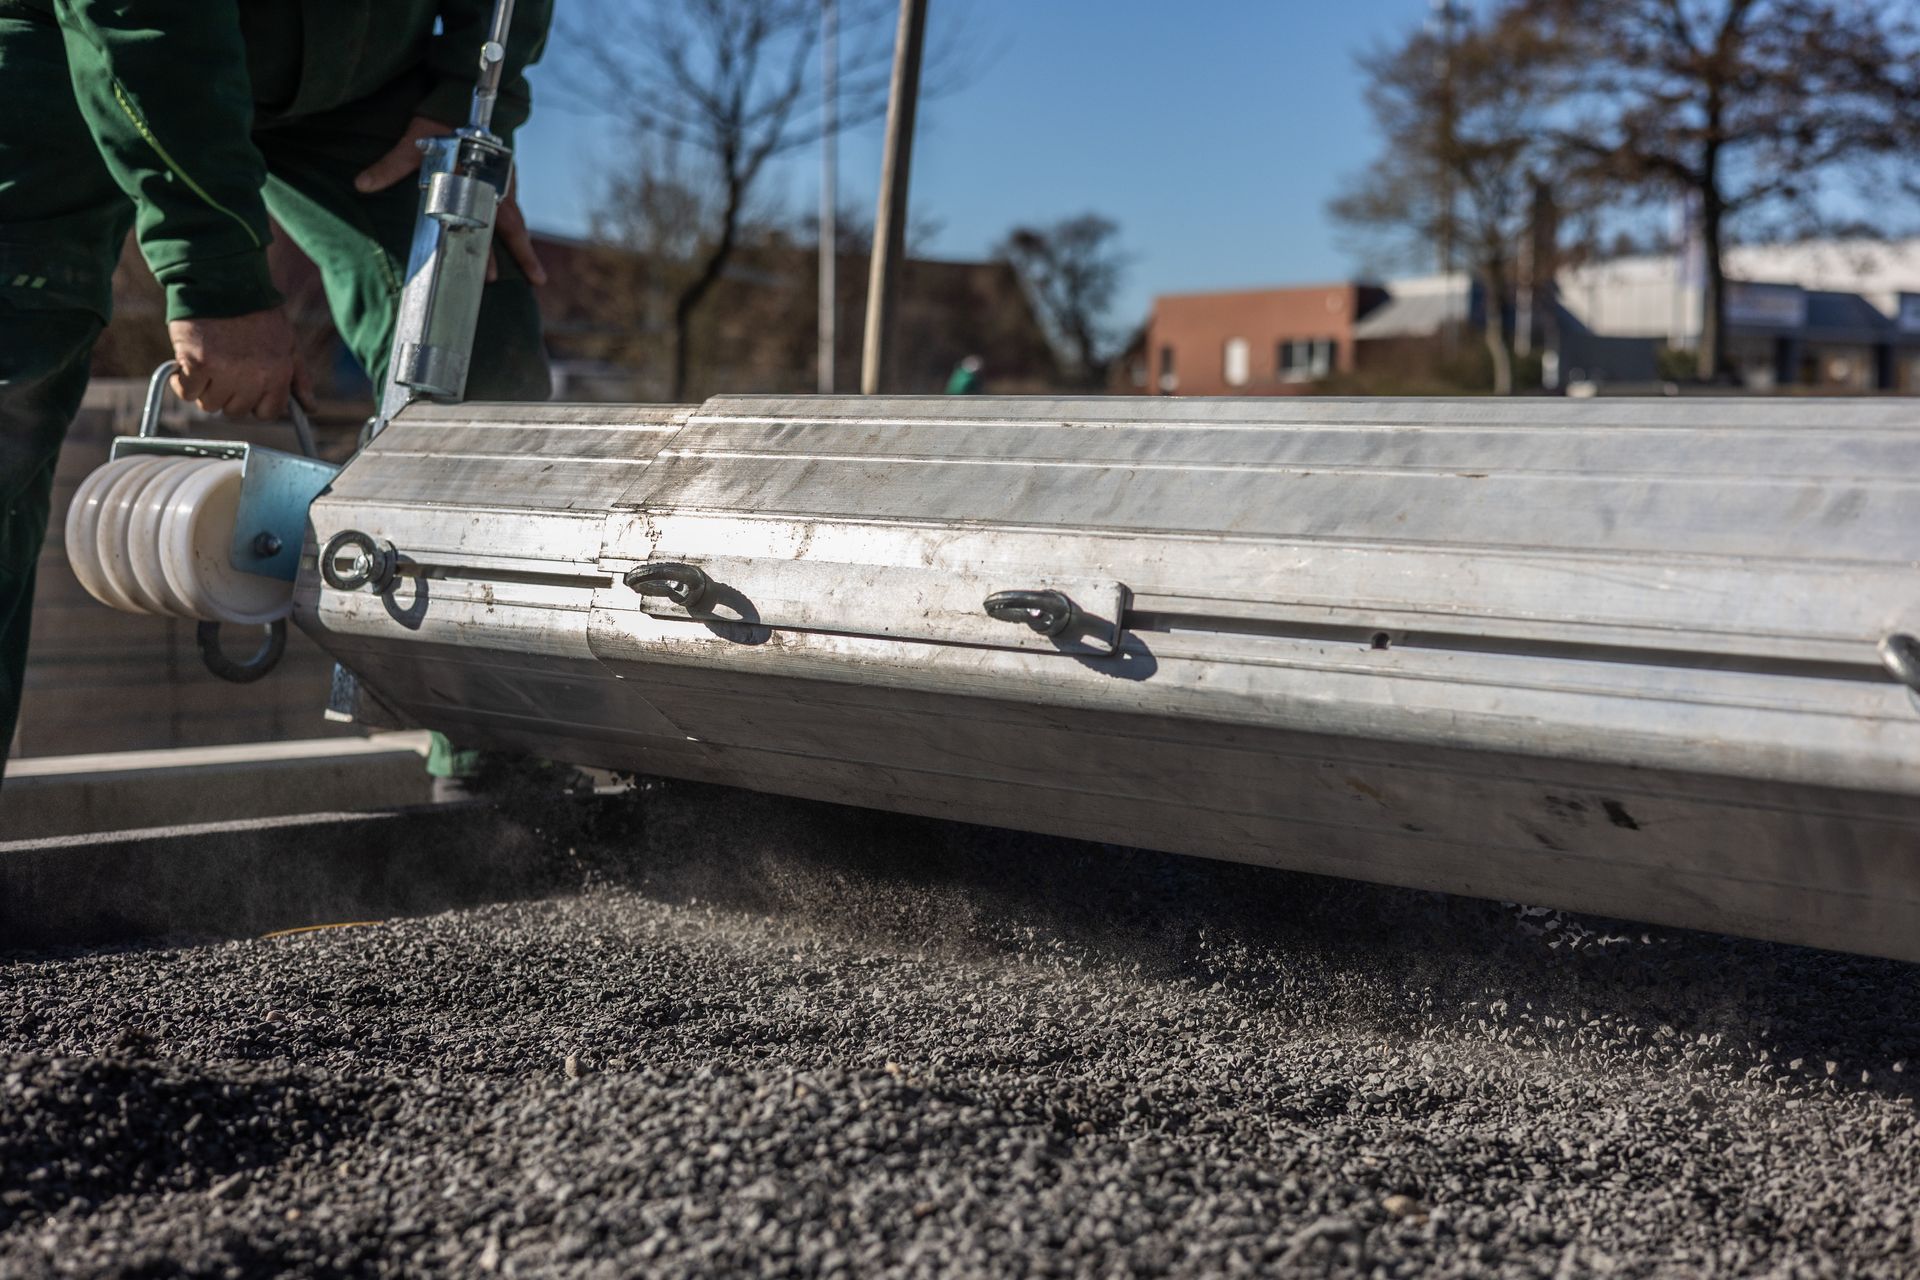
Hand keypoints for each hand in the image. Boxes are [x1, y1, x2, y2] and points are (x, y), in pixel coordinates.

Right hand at [167, 309, 311, 418]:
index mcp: (279, 374)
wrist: (221, 281)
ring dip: (205, 388)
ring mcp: (224, 372)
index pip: (267, 413)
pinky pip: (186, 392)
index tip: (246, 388)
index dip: (254, 402)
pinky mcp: (196, 363)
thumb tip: (311, 408)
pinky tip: (188, 363)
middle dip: (229, 394)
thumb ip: (299, 377)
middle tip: (225, 367)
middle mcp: (253, 378)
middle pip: (236, 411)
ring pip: (210, 404)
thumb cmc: (256, 312)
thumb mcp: (288, 342)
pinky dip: (183, 381)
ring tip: (209, 361)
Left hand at [355, 115, 547, 286]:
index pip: (489, 220)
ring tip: (534, 273)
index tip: (492, 273)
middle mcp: (496, 184)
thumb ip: (392, 166)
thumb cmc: (438, 121)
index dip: (493, 249)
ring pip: (516, 219)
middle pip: (512, 226)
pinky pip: (511, 208)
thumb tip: (363, 185)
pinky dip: (513, 227)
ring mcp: (502, 181)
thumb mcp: (414, 144)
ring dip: (522, 245)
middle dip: (522, 255)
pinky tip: (513, 244)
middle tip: (535, 281)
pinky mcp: (502, 178)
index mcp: (479, 180)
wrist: (457, 95)